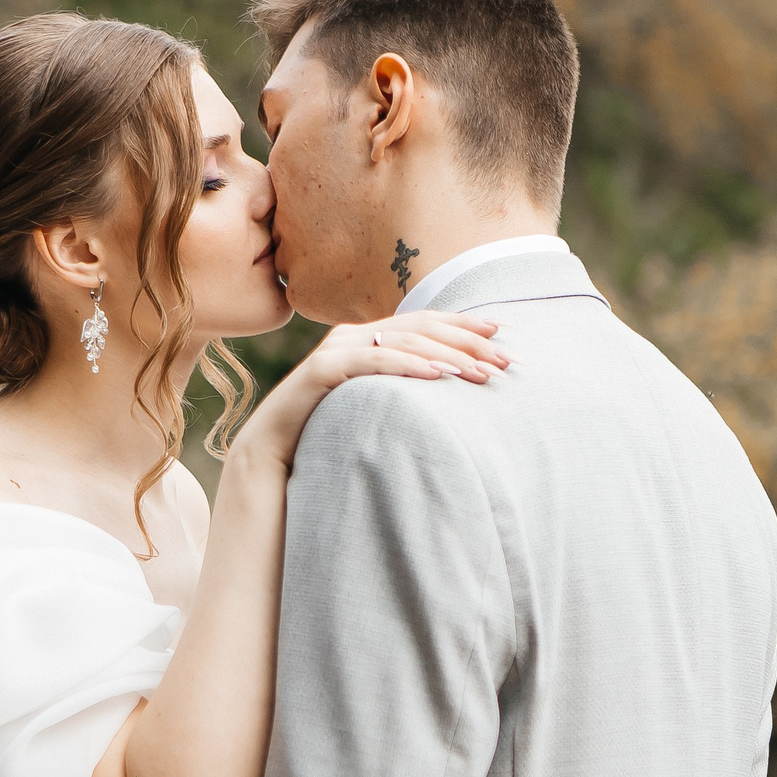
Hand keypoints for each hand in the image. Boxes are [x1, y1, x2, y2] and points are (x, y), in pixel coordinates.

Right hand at [232, 310, 508, 472]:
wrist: (272, 453)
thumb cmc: (327, 432)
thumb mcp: (375, 406)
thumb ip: (403, 390)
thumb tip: (452, 390)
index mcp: (369, 338)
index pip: (425, 323)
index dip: (464, 326)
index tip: (504, 335)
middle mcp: (353, 335)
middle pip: (420, 328)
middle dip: (466, 342)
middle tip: (505, 361)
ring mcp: (336, 349)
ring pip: (400, 341)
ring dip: (445, 355)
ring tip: (478, 373)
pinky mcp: (321, 369)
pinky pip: (370, 360)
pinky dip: (405, 364)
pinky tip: (435, 375)